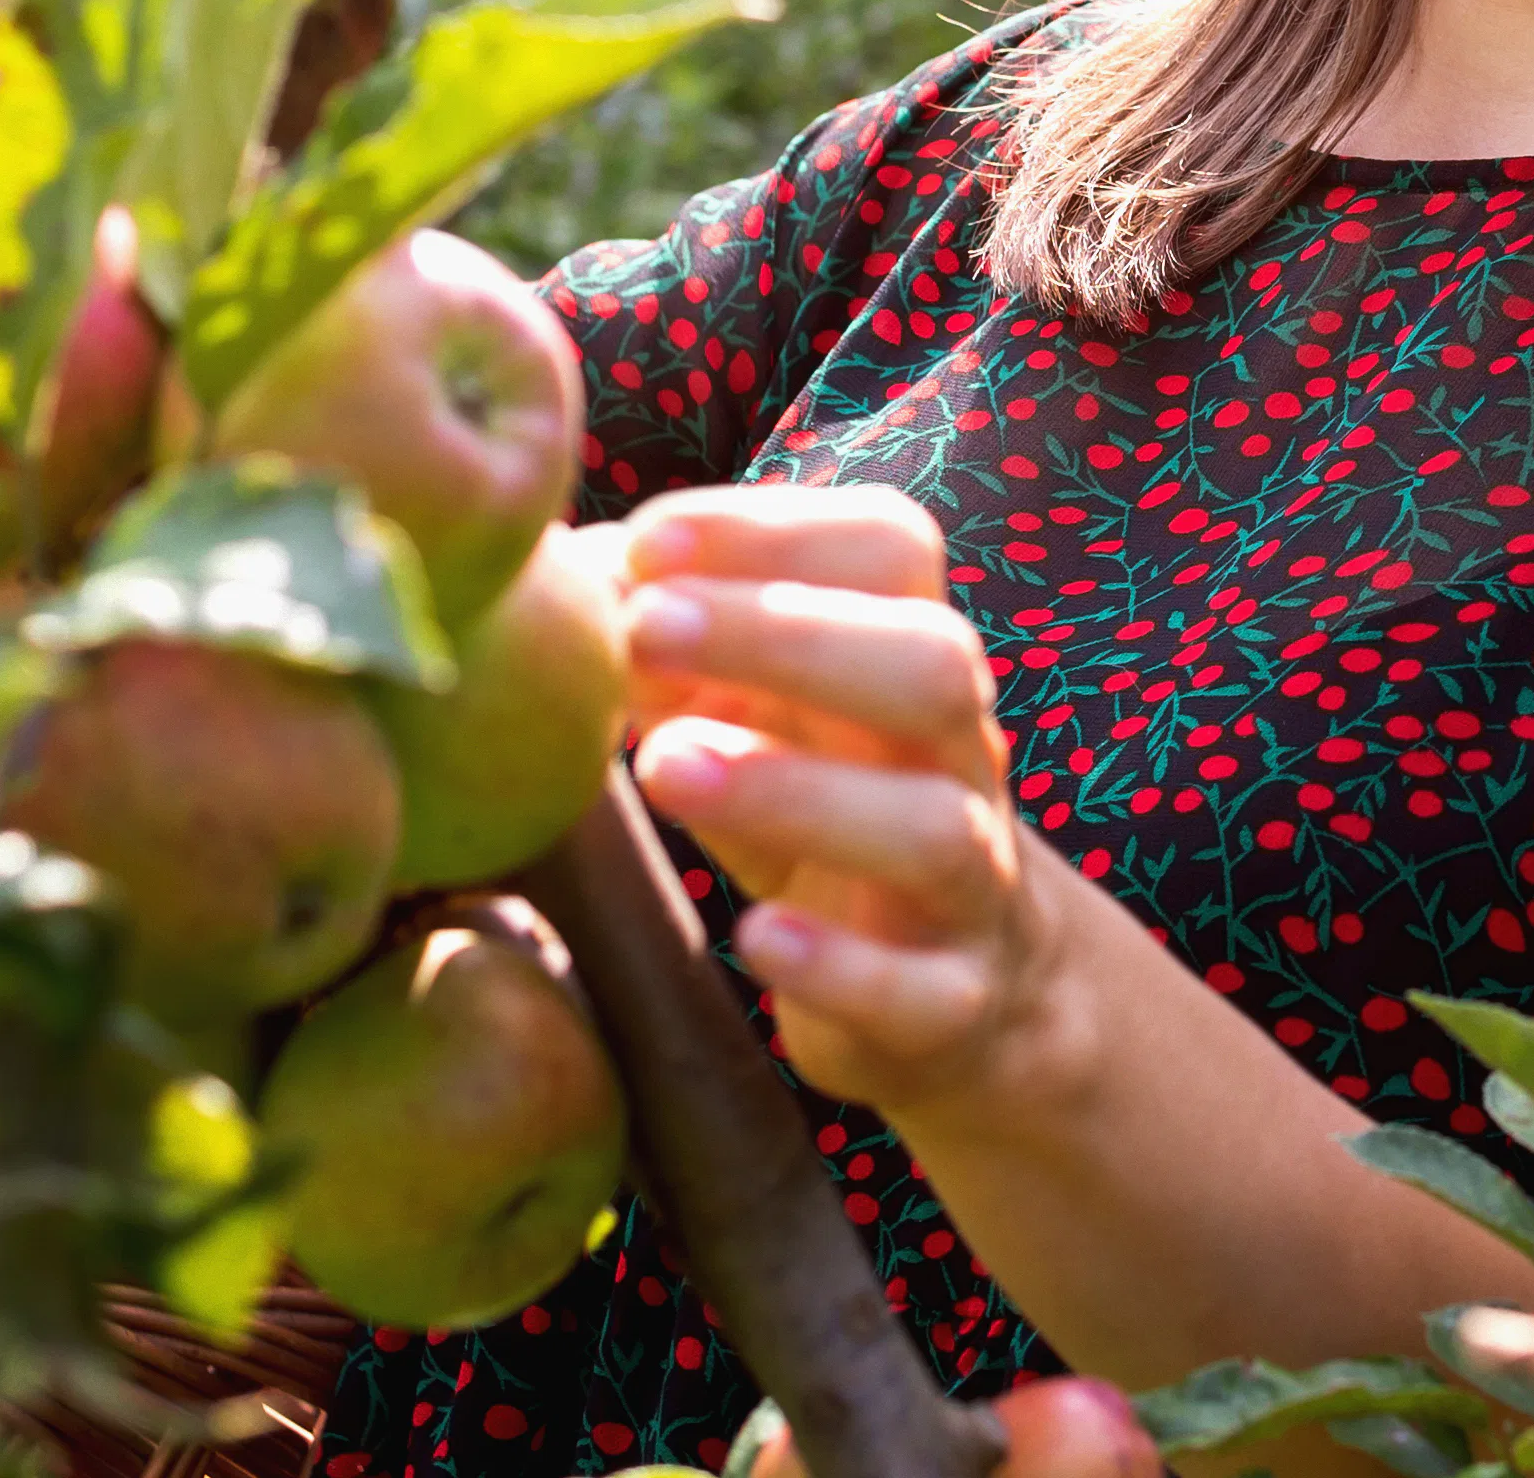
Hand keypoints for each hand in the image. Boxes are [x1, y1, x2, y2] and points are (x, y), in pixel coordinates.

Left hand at [616, 482, 1073, 1113]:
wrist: (951, 986)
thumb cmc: (813, 804)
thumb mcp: (745, 715)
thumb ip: (670, 646)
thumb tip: (564, 574)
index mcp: (910, 653)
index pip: (891, 547)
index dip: (774, 529)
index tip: (648, 542)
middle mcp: (958, 754)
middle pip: (932, 663)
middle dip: (786, 634)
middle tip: (647, 627)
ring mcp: (969, 884)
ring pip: (932, 828)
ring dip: (794, 790)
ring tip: (662, 767)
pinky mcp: (948, 1004)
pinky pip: (919, 989)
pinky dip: (838, 964)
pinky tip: (751, 939)